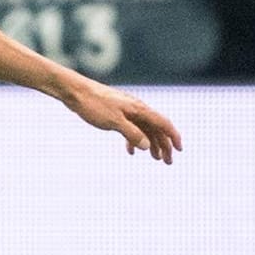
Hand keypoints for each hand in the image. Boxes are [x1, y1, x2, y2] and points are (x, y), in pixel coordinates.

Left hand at [62, 78, 181, 163]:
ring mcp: (127, 111)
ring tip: (154, 158)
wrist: (75, 91)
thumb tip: (147, 146)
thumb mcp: (113, 121)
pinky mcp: (116, 114)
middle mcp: (137, 109)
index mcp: (140, 109)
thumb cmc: (93, 105)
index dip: (173, 137)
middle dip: (164, 146)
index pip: (163, 123)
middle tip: (167, 162)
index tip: (179, 150)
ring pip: (144, 129)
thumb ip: (131, 133)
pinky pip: (131, 128)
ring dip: (151, 144)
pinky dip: (134, 140)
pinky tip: (131, 151)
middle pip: (156, 129)